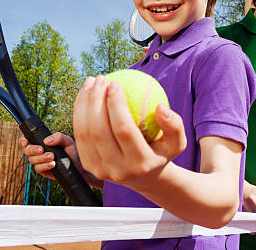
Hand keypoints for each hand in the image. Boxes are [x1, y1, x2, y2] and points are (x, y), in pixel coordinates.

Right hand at [19, 132, 90, 183]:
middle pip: (27, 150)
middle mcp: (40, 152)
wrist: (80, 167)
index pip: (28, 140)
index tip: (26, 142)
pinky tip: (53, 164)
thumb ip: (58, 137)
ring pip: (32, 160)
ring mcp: (40, 162)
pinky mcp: (43, 171)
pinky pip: (38, 168)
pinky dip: (45, 166)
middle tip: (41, 149)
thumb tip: (46, 140)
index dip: (23, 140)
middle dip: (32, 149)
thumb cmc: (73, 152)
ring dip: (41, 158)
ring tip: (52, 157)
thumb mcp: (68, 142)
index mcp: (43, 142)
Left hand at [72, 76, 186, 189]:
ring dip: (84, 104)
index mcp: (141, 164)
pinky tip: (84, 94)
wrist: (144, 177)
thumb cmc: (161, 150)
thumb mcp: (177, 141)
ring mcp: (100, 170)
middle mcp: (118, 170)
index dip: (116, 105)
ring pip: (84, 133)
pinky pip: (79, 135)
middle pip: (99, 131)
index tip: (115, 83)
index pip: (124, 130)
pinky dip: (78, 113)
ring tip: (90, 82)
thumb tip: (160, 107)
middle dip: (95, 100)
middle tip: (101, 79)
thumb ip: (174, 125)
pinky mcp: (87, 166)